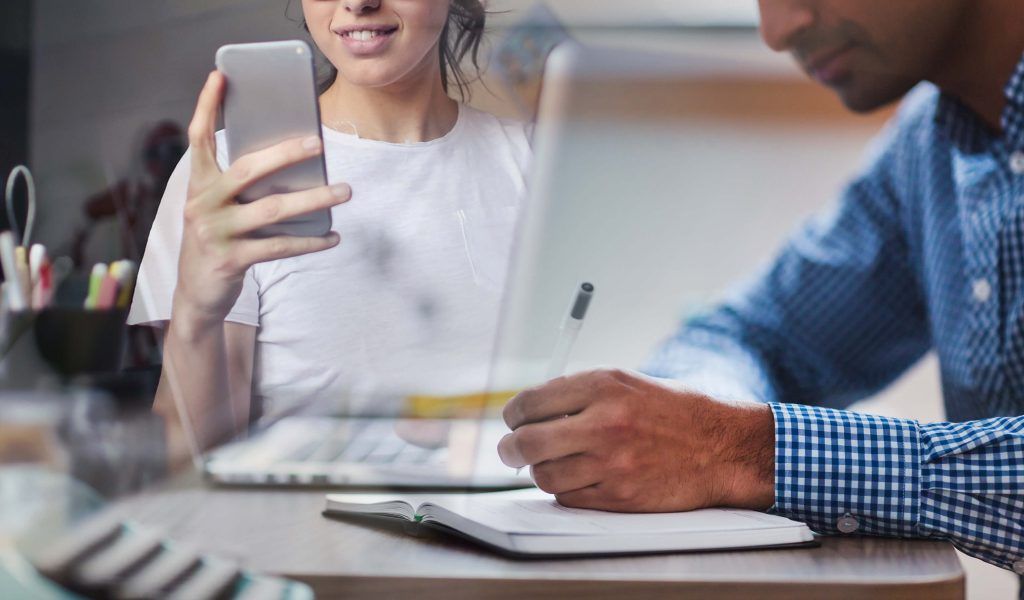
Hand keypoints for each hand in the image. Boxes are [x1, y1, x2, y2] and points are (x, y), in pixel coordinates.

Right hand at [174, 71, 350, 326]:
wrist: (197, 293)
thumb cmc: (217, 239)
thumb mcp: (219, 207)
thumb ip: (241, 185)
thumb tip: (293, 159)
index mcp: (199, 184)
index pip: (198, 138)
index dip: (206, 106)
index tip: (220, 76)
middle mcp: (203, 203)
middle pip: (248, 169)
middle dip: (285, 154)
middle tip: (318, 143)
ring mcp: (216, 232)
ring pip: (272, 209)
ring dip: (314, 199)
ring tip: (344, 191)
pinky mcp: (232, 260)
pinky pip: (279, 246)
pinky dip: (310, 242)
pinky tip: (332, 237)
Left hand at [498, 369, 775, 511]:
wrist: (723, 447)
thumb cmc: (673, 412)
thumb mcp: (627, 383)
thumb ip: (578, 393)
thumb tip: (528, 411)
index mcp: (603, 385)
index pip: (530, 402)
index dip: (513, 414)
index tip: (513, 420)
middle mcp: (604, 422)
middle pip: (526, 442)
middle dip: (510, 448)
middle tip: (511, 450)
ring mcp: (611, 462)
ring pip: (543, 475)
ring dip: (541, 470)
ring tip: (554, 462)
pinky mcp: (619, 496)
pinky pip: (568, 498)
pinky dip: (566, 489)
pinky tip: (581, 477)